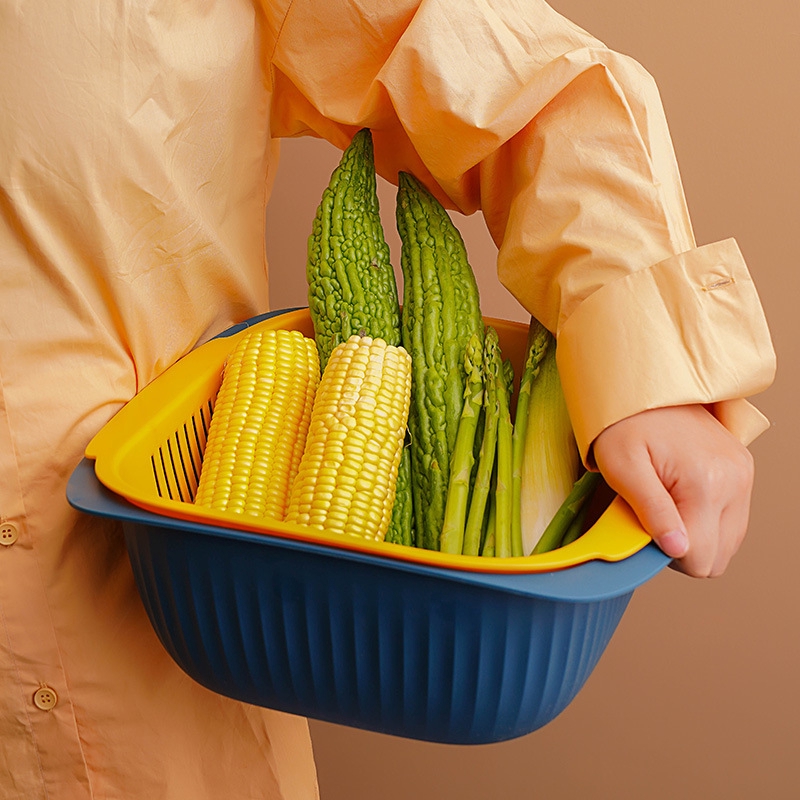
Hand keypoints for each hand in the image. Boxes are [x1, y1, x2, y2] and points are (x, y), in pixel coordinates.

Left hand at [592, 404, 753, 576]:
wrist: (642, 383)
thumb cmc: (623, 423)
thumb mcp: (622, 468)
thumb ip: (652, 511)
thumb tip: (677, 550)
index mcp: (706, 483)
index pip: (699, 559)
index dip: (666, 554)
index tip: (643, 529)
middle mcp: (736, 481)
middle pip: (717, 557)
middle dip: (682, 548)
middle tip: (652, 518)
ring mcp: (744, 475)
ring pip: (727, 542)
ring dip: (695, 535)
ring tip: (665, 505)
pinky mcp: (743, 470)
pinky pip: (731, 520)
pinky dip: (706, 520)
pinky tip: (680, 499)